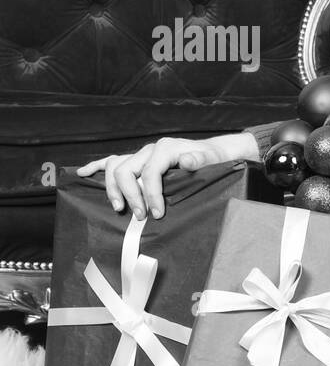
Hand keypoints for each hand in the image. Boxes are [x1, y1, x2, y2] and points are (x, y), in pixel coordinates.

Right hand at [76, 132, 258, 219]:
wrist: (212, 152)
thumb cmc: (212, 159)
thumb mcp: (211, 160)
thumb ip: (199, 160)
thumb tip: (187, 161)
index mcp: (165, 149)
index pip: (150, 173)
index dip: (151, 194)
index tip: (157, 214)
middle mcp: (149, 150)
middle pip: (126, 170)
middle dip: (131, 195)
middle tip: (140, 216)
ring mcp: (141, 154)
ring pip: (115, 167)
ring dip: (113, 188)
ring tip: (119, 208)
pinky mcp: (137, 158)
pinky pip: (111, 160)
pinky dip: (96, 166)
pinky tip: (82, 173)